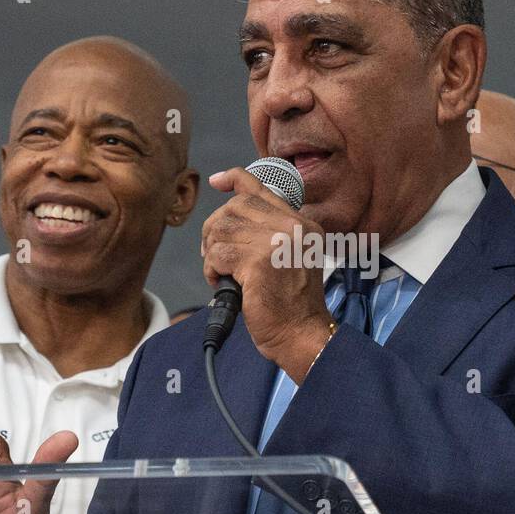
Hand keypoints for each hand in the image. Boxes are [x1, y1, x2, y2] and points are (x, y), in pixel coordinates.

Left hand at [202, 167, 334, 381]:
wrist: (302, 334)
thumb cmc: (293, 305)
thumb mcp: (291, 259)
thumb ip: (271, 235)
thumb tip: (229, 216)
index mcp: (303, 225)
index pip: (262, 189)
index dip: (234, 179)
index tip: (216, 181)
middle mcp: (293, 228)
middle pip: (235, 207)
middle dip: (215, 228)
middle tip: (213, 252)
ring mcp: (276, 243)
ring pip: (222, 229)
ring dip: (212, 252)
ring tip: (220, 272)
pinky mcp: (258, 262)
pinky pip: (218, 254)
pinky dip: (211, 269)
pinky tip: (220, 282)